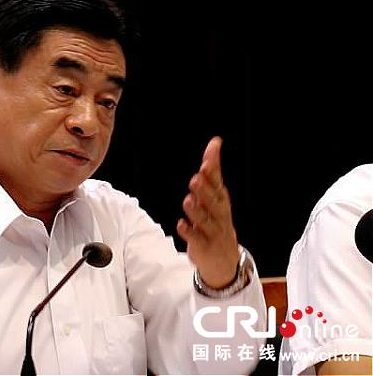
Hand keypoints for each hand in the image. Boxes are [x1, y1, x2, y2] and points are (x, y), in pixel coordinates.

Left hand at [176, 137, 239, 288]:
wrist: (225, 262)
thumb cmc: (216, 223)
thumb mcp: (215, 198)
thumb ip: (211, 173)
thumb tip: (214, 143)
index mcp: (221, 201)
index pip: (218, 181)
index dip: (215, 166)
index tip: (212, 149)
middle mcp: (220, 215)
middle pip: (214, 201)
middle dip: (206, 190)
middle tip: (197, 178)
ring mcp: (213, 232)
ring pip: (205, 220)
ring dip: (196, 210)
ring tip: (188, 200)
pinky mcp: (205, 247)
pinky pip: (197, 239)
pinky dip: (189, 232)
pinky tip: (181, 224)